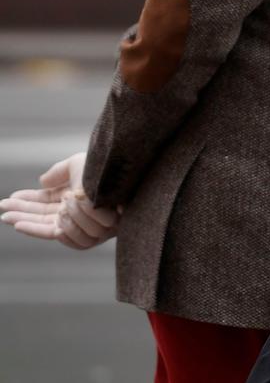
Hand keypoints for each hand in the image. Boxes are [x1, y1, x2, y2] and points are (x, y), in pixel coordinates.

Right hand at [0, 152, 118, 248]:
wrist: (125, 174)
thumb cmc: (106, 168)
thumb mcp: (78, 165)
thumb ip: (59, 172)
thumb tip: (41, 182)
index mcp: (72, 196)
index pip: (43, 204)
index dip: (25, 205)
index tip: (6, 204)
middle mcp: (77, 212)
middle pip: (42, 218)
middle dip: (21, 215)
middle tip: (2, 213)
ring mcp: (85, 223)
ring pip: (53, 226)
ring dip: (36, 218)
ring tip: (21, 211)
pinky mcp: (93, 231)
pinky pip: (65, 235)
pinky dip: (48, 229)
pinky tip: (31, 222)